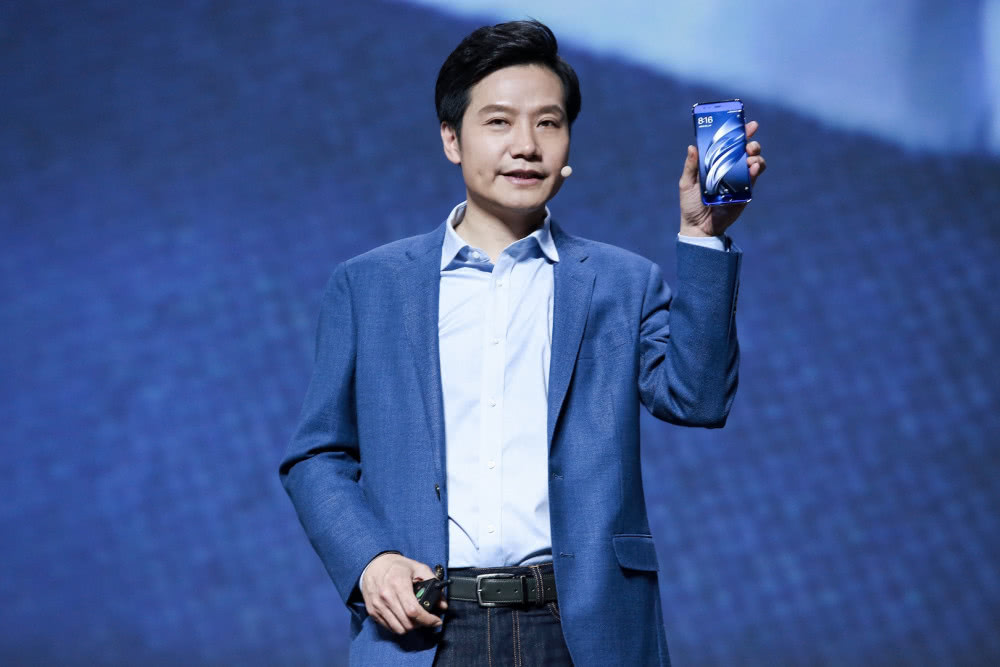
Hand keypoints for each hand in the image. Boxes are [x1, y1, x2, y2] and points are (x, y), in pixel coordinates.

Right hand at [361, 553, 446, 633]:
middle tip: (426, 618)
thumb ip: (433, 583)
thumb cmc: (397, 566)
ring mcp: (378, 605)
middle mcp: (386, 596)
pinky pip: (389, 628)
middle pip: (407, 623)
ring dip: (410, 627)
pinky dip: (399, 626)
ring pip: (398, 629)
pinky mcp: (372, 611)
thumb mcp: (418, 568)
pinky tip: (404, 617)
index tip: (436, 621)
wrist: (374, 565)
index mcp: (398, 584)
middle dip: (421, 624)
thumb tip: (442, 604)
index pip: (413, 611)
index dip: (427, 620)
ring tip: (415, 619)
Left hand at [678, 120, 766, 236]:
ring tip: (749, 158)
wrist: (698, 227)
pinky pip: (755, 178)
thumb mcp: (686, 183)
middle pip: (747, 151)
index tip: (749, 125)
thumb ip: (691, 166)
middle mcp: (730, 169)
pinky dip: (756, 170)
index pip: (730, 144)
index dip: (740, 133)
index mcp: (716, 163)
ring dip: (755, 157)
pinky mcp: (745, 192)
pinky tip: (752, 168)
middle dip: (752, 144)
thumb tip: (692, 147)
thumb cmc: (690, 204)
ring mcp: (739, 180)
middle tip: (749, 145)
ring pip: (755, 162)